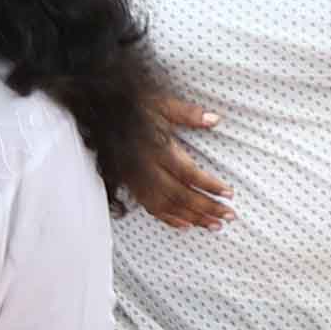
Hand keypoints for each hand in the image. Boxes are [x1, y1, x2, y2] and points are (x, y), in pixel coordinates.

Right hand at [136, 93, 234, 230]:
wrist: (101, 113)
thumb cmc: (133, 107)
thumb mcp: (161, 104)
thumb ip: (188, 113)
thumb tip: (214, 119)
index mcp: (157, 149)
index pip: (188, 173)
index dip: (209, 185)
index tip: (229, 193)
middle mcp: (147, 169)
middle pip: (181, 195)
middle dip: (207, 207)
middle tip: (228, 216)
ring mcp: (138, 180)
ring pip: (168, 205)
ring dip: (193, 218)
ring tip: (214, 225)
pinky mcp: (131, 186)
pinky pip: (151, 208)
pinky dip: (169, 219)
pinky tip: (185, 225)